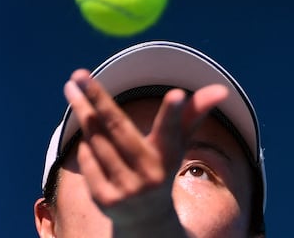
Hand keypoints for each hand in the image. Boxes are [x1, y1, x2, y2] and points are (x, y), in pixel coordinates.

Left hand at [64, 69, 227, 230]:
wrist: (146, 220)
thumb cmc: (162, 168)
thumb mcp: (177, 143)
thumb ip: (192, 114)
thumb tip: (221, 89)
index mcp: (169, 158)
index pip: (171, 131)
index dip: (173, 113)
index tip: (177, 94)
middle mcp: (150, 175)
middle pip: (117, 127)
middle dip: (95, 97)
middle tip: (79, 73)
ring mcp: (126, 189)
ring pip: (97, 141)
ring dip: (83, 113)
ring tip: (72, 91)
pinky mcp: (105, 200)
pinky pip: (87, 160)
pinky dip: (85, 144)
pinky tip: (87, 135)